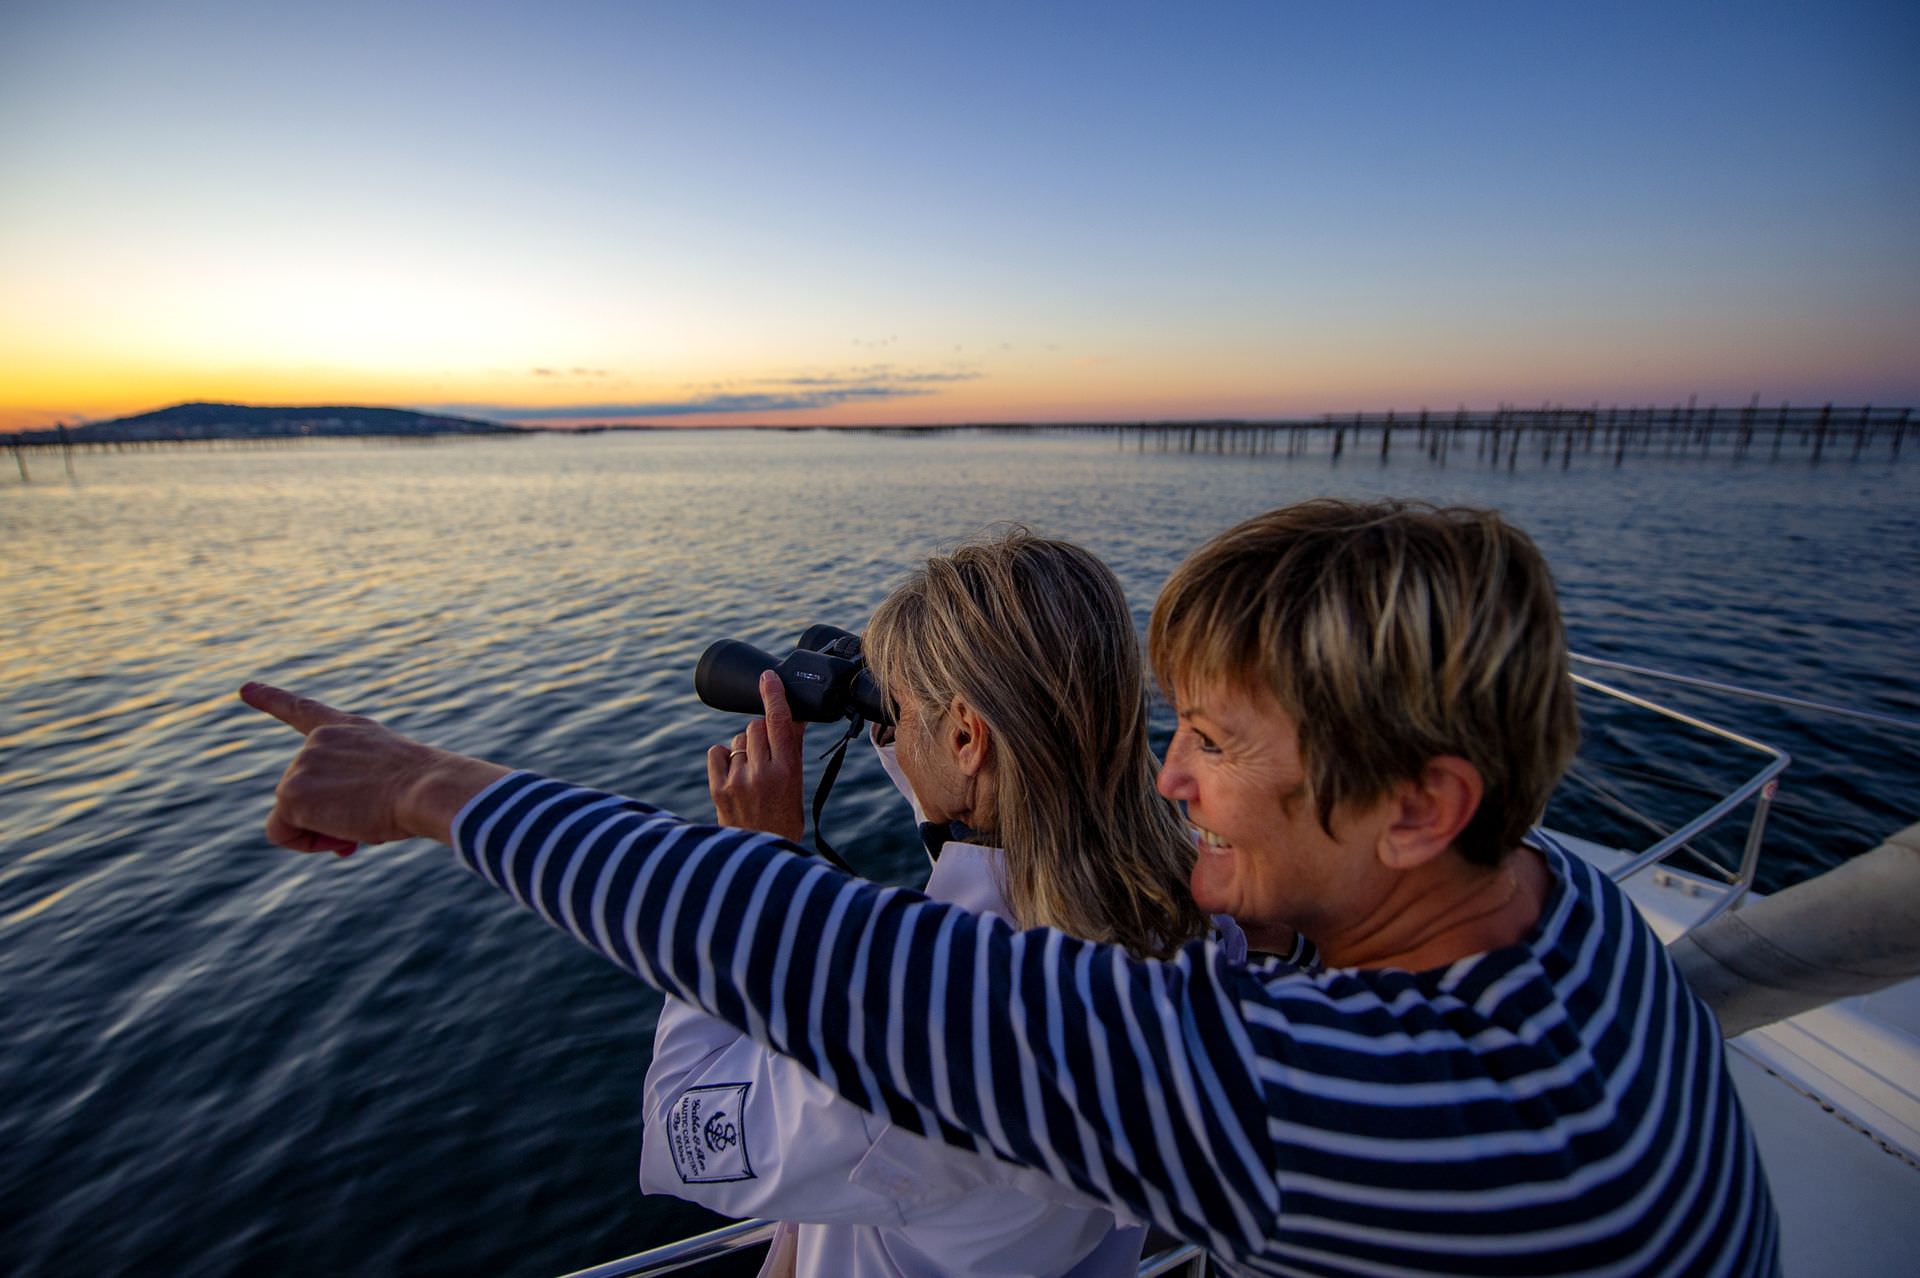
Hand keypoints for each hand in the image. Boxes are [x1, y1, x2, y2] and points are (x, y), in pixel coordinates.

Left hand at [240, 682, 508, 853]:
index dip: (271, 699)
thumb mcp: (390, 782)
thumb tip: (339, 834)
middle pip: (302, 794)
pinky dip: (306, 844)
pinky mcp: (291, 793)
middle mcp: (318, 741)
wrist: (428, 789)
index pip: (303, 711)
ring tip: (362, 825)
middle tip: (364, 827)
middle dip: (327, 817)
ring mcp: (301, 765)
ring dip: (324, 832)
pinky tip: (341, 837)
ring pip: (295, 817)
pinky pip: (283, 834)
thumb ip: (355, 795)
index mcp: (348, 729)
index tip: (245, 688)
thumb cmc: (424, 791)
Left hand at [707, 671, 805, 842]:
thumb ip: (792, 749)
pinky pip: (717, 752)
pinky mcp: (718, 789)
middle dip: (761, 733)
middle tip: (767, 754)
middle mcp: (761, 774)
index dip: (773, 695)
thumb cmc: (784, 819)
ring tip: (752, 772)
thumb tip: (794, 717)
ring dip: (745, 747)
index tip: (768, 677)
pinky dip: (725, 756)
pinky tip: (734, 772)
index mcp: (787, 772)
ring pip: (737, 740)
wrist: (760, 853)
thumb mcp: (796, 784)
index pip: (779, 723)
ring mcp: (737, 781)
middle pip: (755, 727)